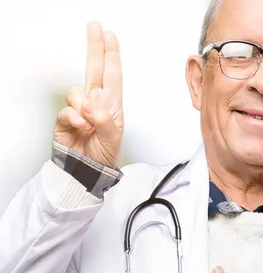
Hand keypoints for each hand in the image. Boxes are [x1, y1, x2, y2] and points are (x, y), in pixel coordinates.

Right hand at [54, 21, 123, 167]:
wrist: (88, 171)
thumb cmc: (104, 154)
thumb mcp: (114, 138)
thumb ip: (106, 121)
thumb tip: (92, 106)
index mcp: (111, 104)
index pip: (112, 74)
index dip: (111, 54)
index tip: (110, 35)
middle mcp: (95, 102)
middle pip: (93, 69)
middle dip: (95, 47)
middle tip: (94, 26)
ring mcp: (79, 109)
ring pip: (77, 92)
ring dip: (84, 107)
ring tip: (90, 125)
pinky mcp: (65, 119)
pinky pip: (66, 111)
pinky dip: (74, 119)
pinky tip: (81, 128)